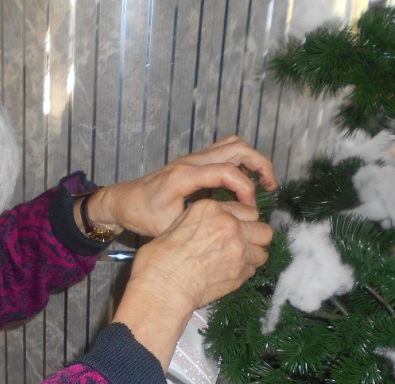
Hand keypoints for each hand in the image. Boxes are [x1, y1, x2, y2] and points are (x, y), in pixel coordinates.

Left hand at [88, 135, 277, 236]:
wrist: (124, 201)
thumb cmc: (142, 215)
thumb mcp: (168, 227)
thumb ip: (197, 225)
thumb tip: (228, 228)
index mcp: (185, 175)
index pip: (227, 171)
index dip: (245, 189)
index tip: (250, 210)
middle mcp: (192, 161)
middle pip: (237, 147)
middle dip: (260, 165)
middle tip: (270, 188)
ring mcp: (194, 158)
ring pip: (233, 144)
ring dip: (253, 159)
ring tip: (263, 183)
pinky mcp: (195, 161)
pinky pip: (225, 151)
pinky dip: (242, 161)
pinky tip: (245, 183)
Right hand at [112, 197, 272, 369]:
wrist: (163, 286)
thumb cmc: (161, 259)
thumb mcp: (179, 224)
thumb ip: (205, 220)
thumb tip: (216, 225)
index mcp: (211, 208)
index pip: (245, 210)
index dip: (242, 222)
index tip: (237, 230)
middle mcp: (230, 225)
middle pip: (263, 229)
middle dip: (255, 237)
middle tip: (243, 245)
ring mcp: (239, 249)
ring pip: (263, 251)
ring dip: (253, 256)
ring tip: (237, 262)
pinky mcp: (241, 271)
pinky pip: (254, 269)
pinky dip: (245, 271)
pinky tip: (230, 273)